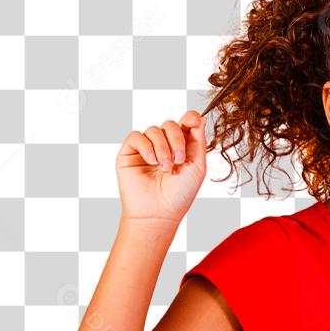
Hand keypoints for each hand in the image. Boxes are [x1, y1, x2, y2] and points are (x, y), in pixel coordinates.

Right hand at [116, 109, 207, 227]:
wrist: (159, 212)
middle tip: (179, 161)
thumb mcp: (197, 166)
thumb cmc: (180, 194)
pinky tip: (151, 162)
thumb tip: (200, 117)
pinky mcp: (129, 153)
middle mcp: (164, 146)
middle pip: (170, 125)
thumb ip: (199, 141)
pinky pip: (136, 136)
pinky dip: (146, 147)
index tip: (193, 121)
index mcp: (182, 147)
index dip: (189, 118)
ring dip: (162, 148)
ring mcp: (146, 149)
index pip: (185, 123)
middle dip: (177, 140)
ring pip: (154, 130)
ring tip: (165, 168)